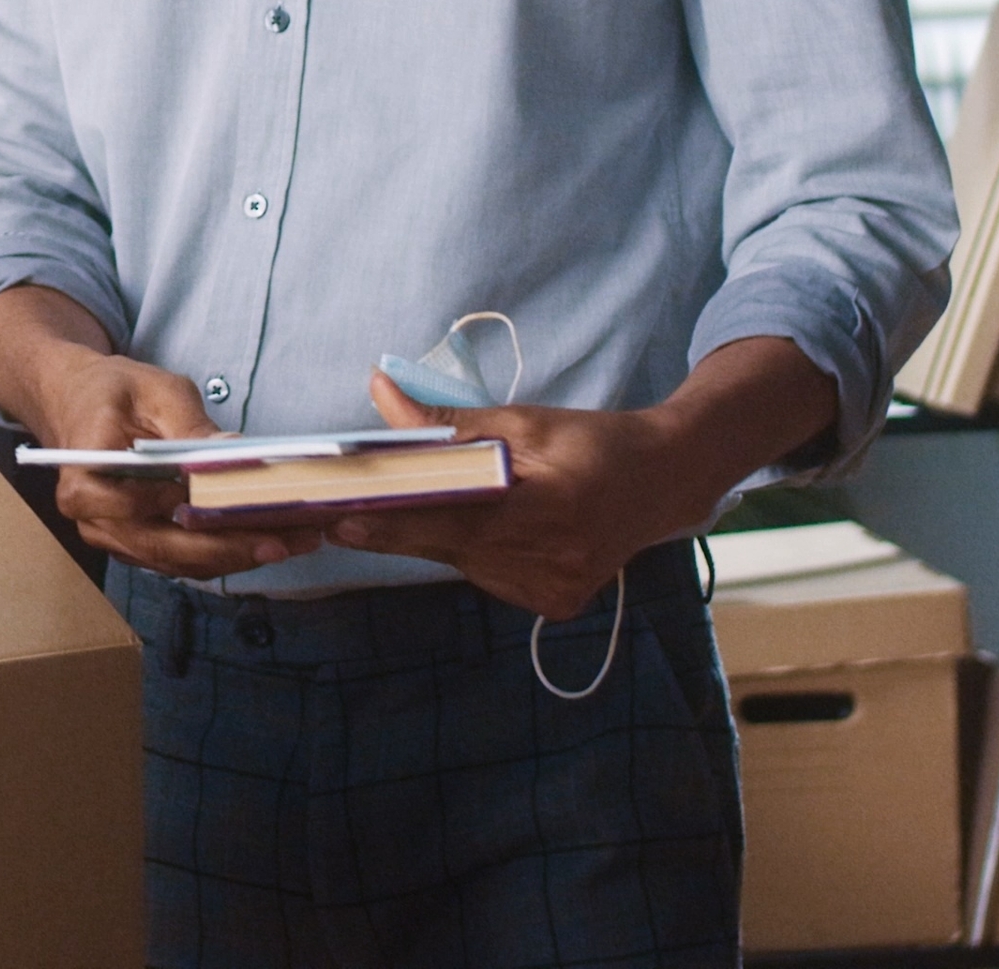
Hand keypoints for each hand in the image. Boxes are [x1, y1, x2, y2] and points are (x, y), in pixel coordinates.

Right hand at [0, 284, 323, 581]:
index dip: (183, 510)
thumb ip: (190, 427)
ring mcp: (115, 538)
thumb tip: (235, 457)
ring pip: (180, 562)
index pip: (133, 507)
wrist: (76, 401)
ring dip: (237, 556)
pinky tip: (269, 537)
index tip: (234, 502)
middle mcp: (93, 520)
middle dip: (229, 548)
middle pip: (165, 548)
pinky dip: (226, 552)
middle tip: (284, 539)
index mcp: (85, 479)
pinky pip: (183, 559)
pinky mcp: (137, 544)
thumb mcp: (153, 392)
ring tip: (293, 541)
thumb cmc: (110, 392)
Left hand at [325, 336, 835, 619]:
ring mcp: (553, 590)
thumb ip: (449, 422)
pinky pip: (487, 576)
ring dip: (434, 536)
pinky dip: (471, 552)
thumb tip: (381, 394)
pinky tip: (479, 527)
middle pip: (451, 546)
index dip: (397, 518)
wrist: (662, 484)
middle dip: (392, 529)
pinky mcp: (553, 605)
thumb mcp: (525, 420)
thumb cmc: (591, 442)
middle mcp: (554, 559)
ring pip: (464, 564)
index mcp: (552, 506)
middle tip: (336, 516)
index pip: (456, 517)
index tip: (343, 517)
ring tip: (409, 508)